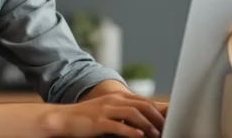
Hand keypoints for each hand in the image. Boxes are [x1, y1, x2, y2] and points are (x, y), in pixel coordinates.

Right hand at [41, 91, 164, 137]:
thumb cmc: (86, 117)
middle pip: (142, 105)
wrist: (63, 118)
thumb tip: (143, 121)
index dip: (158, 110)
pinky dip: (130, 131)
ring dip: (147, 124)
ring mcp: (105, 110)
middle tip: (166, 128)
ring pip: (133, 113)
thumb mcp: (107, 111)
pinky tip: (139, 136)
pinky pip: (118, 125)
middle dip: (157, 117)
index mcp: (117, 97)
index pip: (144, 101)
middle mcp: (113, 101)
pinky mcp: (98, 122)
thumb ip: (124, 112)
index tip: (168, 120)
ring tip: (155, 134)